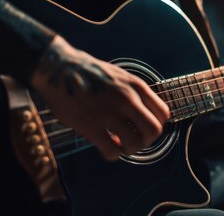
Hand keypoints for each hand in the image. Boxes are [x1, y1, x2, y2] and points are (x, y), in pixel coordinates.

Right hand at [30, 36, 169, 159]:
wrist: (59, 69)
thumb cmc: (89, 73)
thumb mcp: (120, 76)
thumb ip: (134, 93)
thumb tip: (144, 113)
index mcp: (136, 86)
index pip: (163, 113)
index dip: (156, 125)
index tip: (144, 127)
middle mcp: (127, 100)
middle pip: (154, 131)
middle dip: (146, 140)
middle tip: (134, 140)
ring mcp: (109, 113)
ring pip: (135, 143)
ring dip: (129, 149)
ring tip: (120, 145)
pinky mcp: (91, 126)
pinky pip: (112, 150)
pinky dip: (112, 154)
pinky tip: (107, 148)